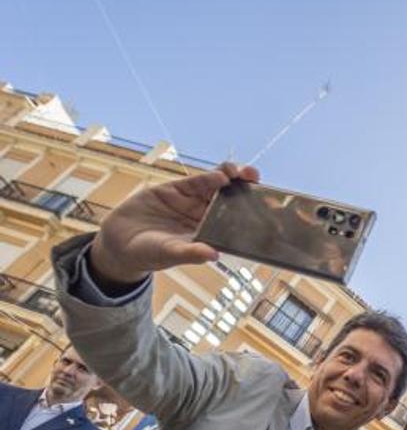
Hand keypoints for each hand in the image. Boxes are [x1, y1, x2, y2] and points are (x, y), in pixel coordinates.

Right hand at [91, 162, 259, 285]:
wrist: (118, 242)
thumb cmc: (148, 254)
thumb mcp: (169, 254)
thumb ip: (189, 253)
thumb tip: (213, 255)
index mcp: (210, 234)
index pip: (236, 222)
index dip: (251, 213)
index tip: (265, 208)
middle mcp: (204, 216)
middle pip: (231, 199)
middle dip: (245, 189)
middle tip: (256, 181)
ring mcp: (191, 202)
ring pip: (216, 187)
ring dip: (231, 178)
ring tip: (242, 174)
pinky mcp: (175, 190)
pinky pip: (196, 181)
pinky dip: (209, 178)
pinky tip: (221, 176)